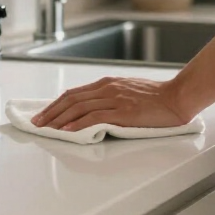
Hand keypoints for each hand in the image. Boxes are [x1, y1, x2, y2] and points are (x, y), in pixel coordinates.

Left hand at [30, 77, 189, 130]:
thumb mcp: (129, 92)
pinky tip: (68, 131)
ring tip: (47, 129)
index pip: (74, 93)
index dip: (56, 104)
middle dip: (51, 112)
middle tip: (37, 123)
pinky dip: (78, 124)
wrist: (177, 98)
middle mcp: (108, 88)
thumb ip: (111, 98)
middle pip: (71, 99)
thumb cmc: (157, 98)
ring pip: (79, 108)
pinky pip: (95, 117)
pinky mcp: (123, 112)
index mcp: (108, 83)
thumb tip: (92, 111)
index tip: (44, 114)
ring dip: (59, 119)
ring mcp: (115, 99)